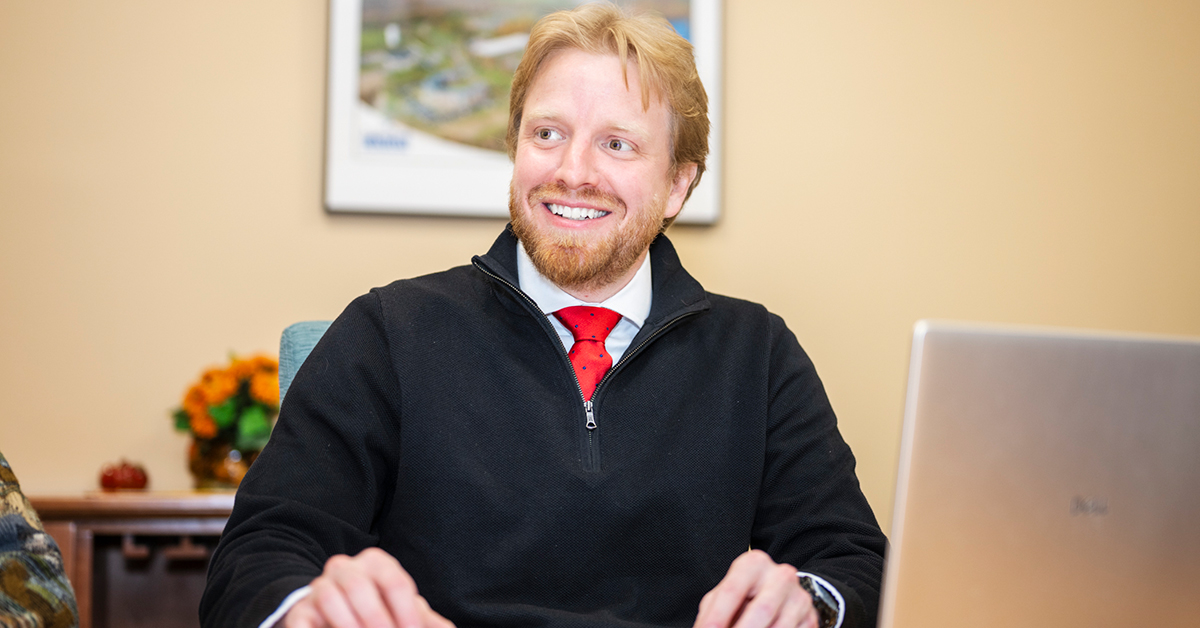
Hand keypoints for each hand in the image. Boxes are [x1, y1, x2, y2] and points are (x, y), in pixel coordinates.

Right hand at [283, 547, 454, 627]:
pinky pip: (301, 619)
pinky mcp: (299, 610)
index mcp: (376, 563)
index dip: (406, 612)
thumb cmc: (379, 610)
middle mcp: (345, 567)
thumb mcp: (403, 611)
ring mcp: (319, 586)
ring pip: (328, 597)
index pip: (394, 582)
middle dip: (377, 619)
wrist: (335, 612)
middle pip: (359, 586)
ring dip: (348, 623)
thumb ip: (424, 620)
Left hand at [693, 549, 818, 627]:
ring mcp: (799, 597)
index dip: (716, 618)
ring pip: (779, 627)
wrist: (780, 593)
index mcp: (753, 564)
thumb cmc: (745, 594)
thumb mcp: (725, 596)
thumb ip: (712, 612)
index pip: (731, 592)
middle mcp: (780, 575)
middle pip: (761, 611)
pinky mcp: (811, 618)